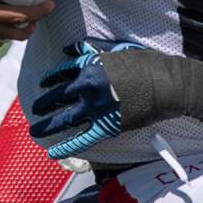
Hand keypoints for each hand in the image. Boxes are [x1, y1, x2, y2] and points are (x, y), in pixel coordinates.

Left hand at [29, 40, 145, 157]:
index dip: (50, 79)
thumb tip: (71, 49)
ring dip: (46, 126)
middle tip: (35, 108)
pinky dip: (66, 148)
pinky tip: (52, 153)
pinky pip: (82, 139)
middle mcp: (88, 87)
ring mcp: (96, 108)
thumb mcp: (118, 49)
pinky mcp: (107, 126)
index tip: (43, 83)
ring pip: (64, 119)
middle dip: (43, 103)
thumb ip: (93, 49)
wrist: (168, 83)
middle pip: (57, 96)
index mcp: (90, 65)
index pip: (62, 72)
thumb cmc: (148, 63)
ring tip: (34, 131)